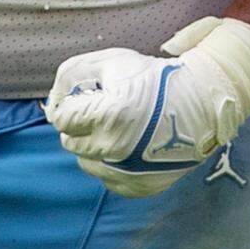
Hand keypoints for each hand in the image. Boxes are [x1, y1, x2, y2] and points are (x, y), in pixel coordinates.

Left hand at [44, 17, 249, 197]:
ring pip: (86, 163)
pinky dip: (110, 164)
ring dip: (92, 146)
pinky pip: (107, 179)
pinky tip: (128, 146)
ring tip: (116, 129)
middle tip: (101, 112)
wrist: (199, 104)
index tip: (86, 99)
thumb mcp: (109, 61)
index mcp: (108, 114)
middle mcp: (116, 149)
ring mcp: (128, 172)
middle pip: (70, 143)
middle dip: (79, 126)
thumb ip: (70, 75)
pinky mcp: (139, 187)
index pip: (61, 120)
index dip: (70, 105)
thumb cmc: (151, 78)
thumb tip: (50, 105)